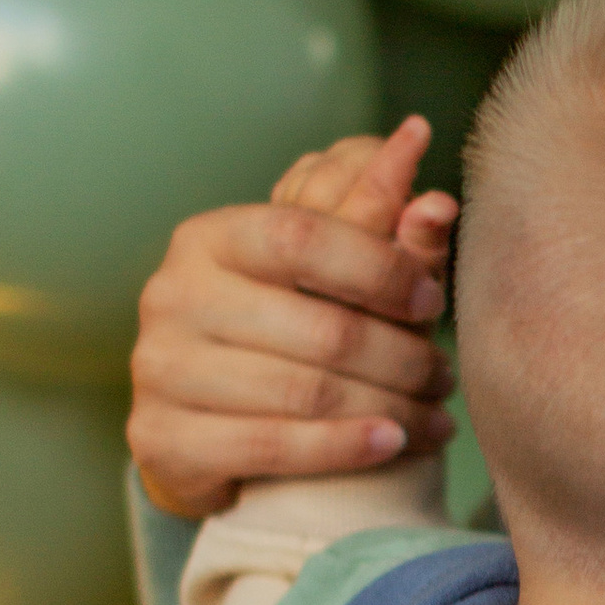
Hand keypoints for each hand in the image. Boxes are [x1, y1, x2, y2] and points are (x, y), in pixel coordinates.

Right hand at [129, 115, 459, 518]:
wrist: (205, 431)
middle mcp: (172, 295)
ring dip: (389, 409)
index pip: (303, 236)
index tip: (431, 298)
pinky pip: (274, 447)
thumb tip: (423, 157)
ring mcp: (160, 369)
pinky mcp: (162, 439)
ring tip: (435, 418)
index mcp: (210, 238)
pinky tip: (392, 443)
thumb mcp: (324, 277)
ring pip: (305, 393)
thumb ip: (375, 223)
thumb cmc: (281, 336)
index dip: (379, 267)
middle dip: (401, 356)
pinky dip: (346, 448)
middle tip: (444, 377)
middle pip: (319, 328)